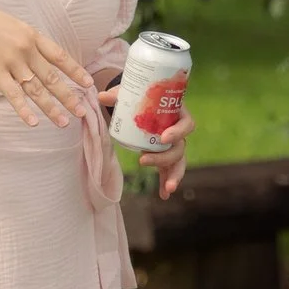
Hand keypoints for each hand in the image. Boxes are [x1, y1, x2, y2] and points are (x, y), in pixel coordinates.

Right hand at [0, 0, 91, 127]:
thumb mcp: (12, 25)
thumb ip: (26, 41)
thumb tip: (37, 56)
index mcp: (32, 35)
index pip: (60, 56)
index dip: (75, 71)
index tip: (88, 83)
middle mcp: (26, 50)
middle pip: (52, 77)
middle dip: (68, 96)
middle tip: (82, 111)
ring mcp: (11, 62)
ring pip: (36, 89)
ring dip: (51, 108)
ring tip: (64, 122)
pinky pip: (12, 95)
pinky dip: (23, 110)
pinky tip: (33, 122)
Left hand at [98, 82, 195, 198]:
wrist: (142, 101)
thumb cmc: (140, 95)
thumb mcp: (130, 93)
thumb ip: (118, 95)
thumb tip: (102, 96)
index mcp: (176, 113)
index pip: (186, 123)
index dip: (178, 132)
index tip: (163, 138)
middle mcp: (178, 130)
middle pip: (180, 147)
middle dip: (164, 157)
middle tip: (143, 160)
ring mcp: (173, 145)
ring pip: (178, 161)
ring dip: (174, 175)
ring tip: (168, 188)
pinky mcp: (165, 155)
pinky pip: (169, 170)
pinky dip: (166, 182)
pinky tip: (164, 195)